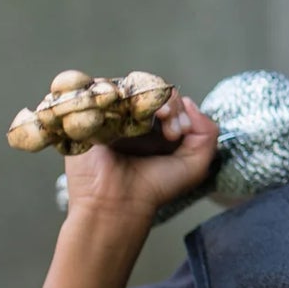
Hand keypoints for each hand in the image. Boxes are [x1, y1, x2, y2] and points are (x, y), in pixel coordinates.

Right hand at [62, 92, 218, 224]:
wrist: (118, 203)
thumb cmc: (153, 188)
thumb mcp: (194, 165)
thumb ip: (206, 133)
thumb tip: (189, 102)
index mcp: (151, 123)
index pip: (165, 94)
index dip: (176, 105)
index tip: (180, 131)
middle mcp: (128, 115)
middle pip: (147, 84)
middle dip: (166, 101)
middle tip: (171, 130)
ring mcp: (106, 113)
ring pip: (124, 85)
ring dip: (143, 97)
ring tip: (153, 122)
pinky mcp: (83, 114)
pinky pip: (93, 89)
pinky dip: (112, 95)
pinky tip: (124, 117)